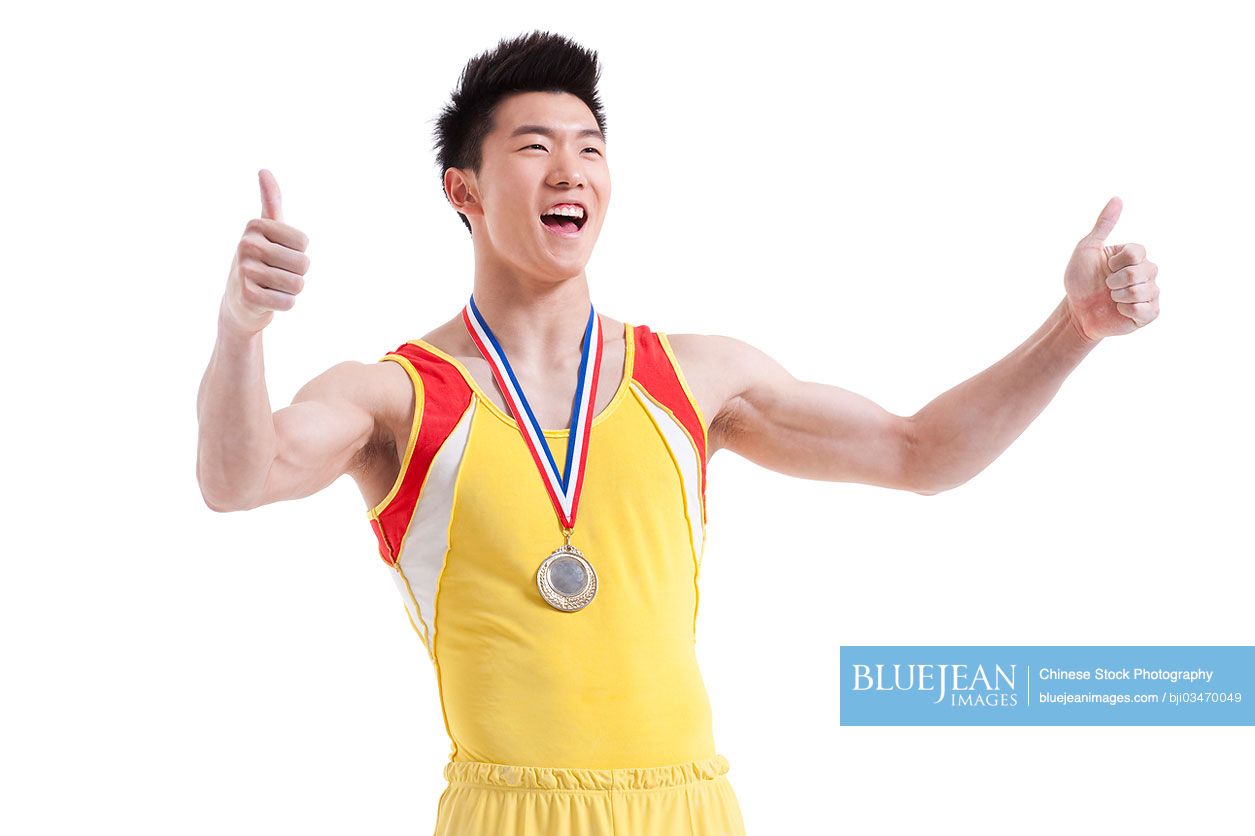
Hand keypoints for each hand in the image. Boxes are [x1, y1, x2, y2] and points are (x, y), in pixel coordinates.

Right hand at [219, 169, 310, 334]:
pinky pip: (288, 302)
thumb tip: (263, 170)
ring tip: (272, 286)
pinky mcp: (248, 296)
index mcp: (256, 225)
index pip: (303, 242)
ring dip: (291, 290)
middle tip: (276, 274)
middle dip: (296, 273)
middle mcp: (247, 244)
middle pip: (303, 263)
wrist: (239, 301)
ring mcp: (244, 270)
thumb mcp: (265, 230)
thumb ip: (271, 201)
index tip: (279, 254)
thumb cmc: (260, 261)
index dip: (298, 253)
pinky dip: (284, 304)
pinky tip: (268, 300)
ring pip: (298, 284)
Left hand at [1062, 196, 1159, 342]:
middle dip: (1116, 281)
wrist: (1076, 311)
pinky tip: (1120, 311)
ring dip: (1120, 296)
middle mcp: (1146, 271)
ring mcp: (1150, 292)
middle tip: (1107, 286)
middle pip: (1142, 271)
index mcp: (1134, 255)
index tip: (1105, 267)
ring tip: (1112, 299)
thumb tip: (1117, 198)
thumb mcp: (1087, 249)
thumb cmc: (1080, 280)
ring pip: (1145, 291)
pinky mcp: (1149, 313)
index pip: (1136, 252)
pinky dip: (1127, 311)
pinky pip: (1146, 310)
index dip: (1116, 262)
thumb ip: (1103, 224)